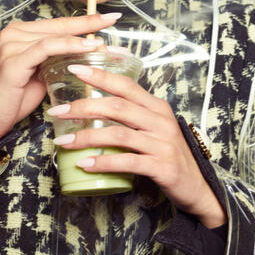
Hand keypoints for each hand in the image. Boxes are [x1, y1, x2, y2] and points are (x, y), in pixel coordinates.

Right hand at [0, 13, 120, 148]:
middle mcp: (14, 33)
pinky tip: (85, 48)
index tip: (109, 17)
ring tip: (104, 41)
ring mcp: (11, 45)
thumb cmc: (13, 99)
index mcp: (21, 34)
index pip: (58, 24)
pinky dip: (68, 46)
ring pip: (54, 35)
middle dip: (89, 24)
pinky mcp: (12, 60)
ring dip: (82, 37)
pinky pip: (46, 48)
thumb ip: (58, 60)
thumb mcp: (40, 75)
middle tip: (113, 19)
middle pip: (59, 26)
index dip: (84, 20)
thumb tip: (89, 53)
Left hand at [49, 64, 226, 228]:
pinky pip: (126, 162)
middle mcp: (160, 121)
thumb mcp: (154, 127)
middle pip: (117, 107)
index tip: (74, 68)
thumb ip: (132, 114)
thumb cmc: (168, 153)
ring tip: (63, 142)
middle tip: (57, 111)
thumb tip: (94, 104)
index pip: (125, 84)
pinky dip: (103, 162)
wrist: (197, 186)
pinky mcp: (162, 167)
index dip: (100, 75)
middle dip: (83, 107)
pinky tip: (84, 164)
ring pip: (118, 134)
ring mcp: (162, 143)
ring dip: (86, 137)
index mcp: (157, 106)